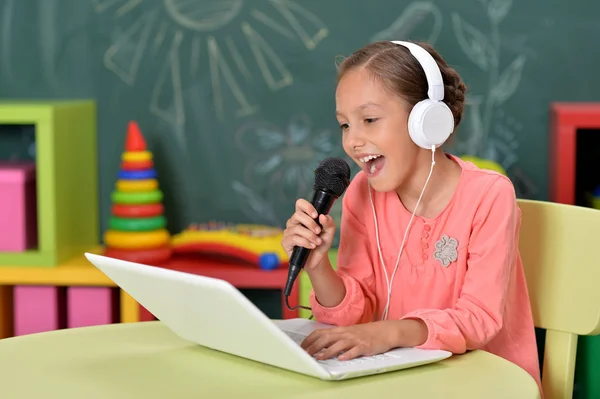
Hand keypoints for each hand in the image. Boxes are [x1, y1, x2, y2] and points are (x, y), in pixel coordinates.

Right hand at [281, 199, 335, 269]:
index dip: (307, 207)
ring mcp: (288, 232)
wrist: (318, 259)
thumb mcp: (329, 232)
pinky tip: (311, 246)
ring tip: (317, 242)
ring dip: (310, 235)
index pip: (300, 204)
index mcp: (303, 216)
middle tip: (319, 231)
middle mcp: (293, 222)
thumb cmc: (321, 243)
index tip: (316, 215)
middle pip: (297, 215)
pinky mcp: (285, 242)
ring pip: (297, 228)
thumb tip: (322, 216)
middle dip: (310, 223)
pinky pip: (294, 239)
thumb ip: (328, 223)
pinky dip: (305, 242)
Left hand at [301, 320, 428, 360]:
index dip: (310, 340)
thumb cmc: (365, 333)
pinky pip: (355, 350)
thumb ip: (335, 337)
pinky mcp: (364, 346)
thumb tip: (320, 344)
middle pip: (326, 339)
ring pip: (338, 344)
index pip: (320, 333)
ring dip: (328, 352)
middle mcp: (345, 333)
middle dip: (314, 347)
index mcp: (340, 330)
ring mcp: (355, 339)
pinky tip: (342, 359)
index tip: (301, 347)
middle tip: (306, 354)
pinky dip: (348, 355)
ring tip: (319, 358)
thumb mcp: (348, 333)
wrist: (384, 331)